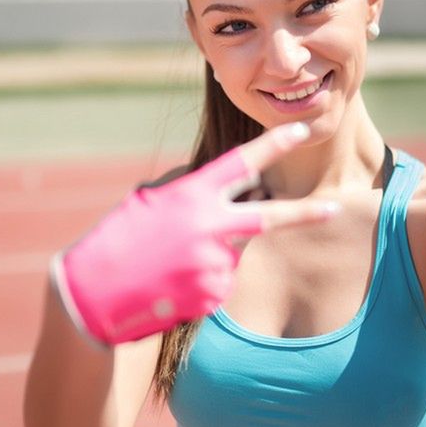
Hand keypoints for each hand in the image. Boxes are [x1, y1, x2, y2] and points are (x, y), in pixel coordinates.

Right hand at [50, 123, 339, 344]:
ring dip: (213, 257)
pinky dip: (203, 283)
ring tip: (172, 264)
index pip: (243, 163)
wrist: (92, 293)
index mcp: (192, 194)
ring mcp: (212, 263)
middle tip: (333, 207)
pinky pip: (220, 283)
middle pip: (268, 218)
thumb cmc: (119, 239)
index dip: (275, 145)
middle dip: (304, 213)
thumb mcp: (150, 201)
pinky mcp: (211, 295)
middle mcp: (208, 226)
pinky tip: (172, 285)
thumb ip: (191, 192)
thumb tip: (224, 190)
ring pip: (232, 255)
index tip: (301, 131)